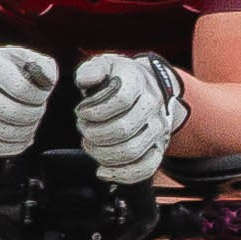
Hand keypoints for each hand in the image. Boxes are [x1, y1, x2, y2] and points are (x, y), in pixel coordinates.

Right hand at [0, 46, 57, 158]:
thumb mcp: (19, 58)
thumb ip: (40, 65)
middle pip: (12, 113)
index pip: (21, 88)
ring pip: (5, 133)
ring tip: (30, 125)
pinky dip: (13, 147)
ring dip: (26, 133)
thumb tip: (47, 82)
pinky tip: (20, 139)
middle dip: (33, 116)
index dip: (39, 96)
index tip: (42, 96)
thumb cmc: (0, 72)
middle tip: (37, 112)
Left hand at [74, 54, 189, 185]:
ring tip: (90, 145)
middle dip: (95, 134)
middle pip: (124, 129)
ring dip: (103, 153)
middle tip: (83, 129)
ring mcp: (158, 128)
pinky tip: (103, 171)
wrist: (146, 87)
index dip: (96, 110)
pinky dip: (122, 174)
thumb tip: (85, 80)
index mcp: (138, 82)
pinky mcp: (158, 148)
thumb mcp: (104, 64)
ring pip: (132, 151)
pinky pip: (146, 168)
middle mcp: (152, 105)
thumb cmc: (119, 79)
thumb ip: (91, 69)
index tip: (82, 111)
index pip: (121, 99)